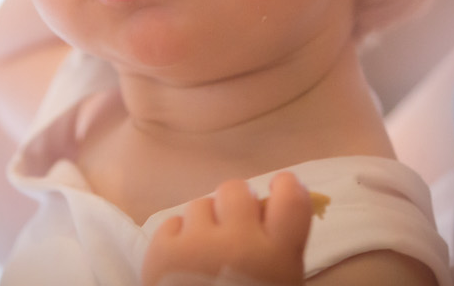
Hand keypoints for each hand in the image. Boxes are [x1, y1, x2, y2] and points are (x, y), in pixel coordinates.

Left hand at [142, 174, 312, 285]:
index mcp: (277, 256)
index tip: (280, 191)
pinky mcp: (160, 250)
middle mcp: (239, 240)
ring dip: (205, 223)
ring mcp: (196, 243)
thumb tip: (269, 211)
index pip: (292, 196)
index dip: (286, 188)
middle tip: (233, 231)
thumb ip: (280, 251)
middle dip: (235, 207)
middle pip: (237, 190)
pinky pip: (172, 223)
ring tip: (204, 254)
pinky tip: (182, 265)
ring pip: (201, 204)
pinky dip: (177, 239)